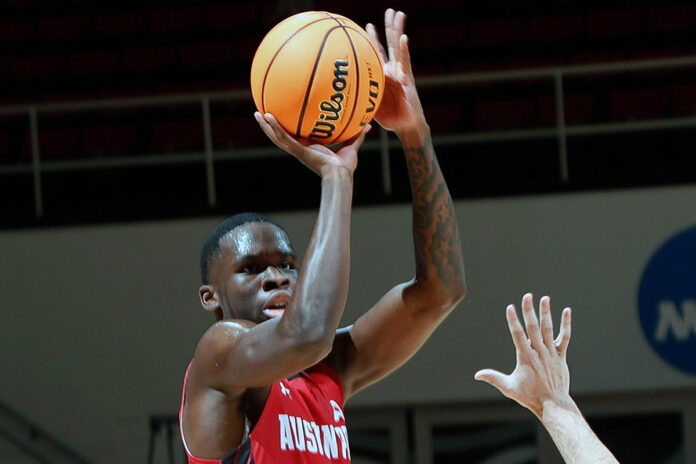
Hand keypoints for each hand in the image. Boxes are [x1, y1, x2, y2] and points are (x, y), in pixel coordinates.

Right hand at [254, 112, 368, 176]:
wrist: (341, 175)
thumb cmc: (345, 166)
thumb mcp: (352, 145)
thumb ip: (358, 135)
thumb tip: (368, 125)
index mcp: (309, 148)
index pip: (295, 137)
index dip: (288, 129)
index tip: (283, 120)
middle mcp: (300, 149)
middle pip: (281, 136)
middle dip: (271, 127)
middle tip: (262, 114)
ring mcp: (298, 150)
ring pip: (277, 137)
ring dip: (266, 126)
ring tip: (257, 113)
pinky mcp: (298, 150)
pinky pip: (284, 137)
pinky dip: (275, 128)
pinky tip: (268, 117)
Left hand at [366, 9, 426, 134]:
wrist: (406, 125)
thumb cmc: (388, 118)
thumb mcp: (368, 105)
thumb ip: (358, 97)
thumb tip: (336, 97)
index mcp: (382, 74)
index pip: (376, 52)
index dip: (372, 38)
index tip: (366, 25)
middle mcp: (393, 69)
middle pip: (389, 43)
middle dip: (389, 27)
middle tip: (389, 10)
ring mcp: (401, 72)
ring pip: (398, 46)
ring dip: (398, 30)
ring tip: (398, 14)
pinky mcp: (408, 78)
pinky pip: (405, 61)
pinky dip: (404, 50)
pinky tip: (404, 38)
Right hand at [475, 293, 572, 419]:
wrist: (553, 404)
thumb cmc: (529, 396)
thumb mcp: (509, 387)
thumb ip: (493, 378)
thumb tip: (477, 375)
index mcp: (525, 357)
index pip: (517, 335)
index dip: (513, 320)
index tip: (510, 307)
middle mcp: (539, 352)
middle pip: (533, 327)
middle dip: (529, 310)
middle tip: (527, 296)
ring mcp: (551, 353)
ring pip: (548, 329)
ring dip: (546, 313)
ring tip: (544, 298)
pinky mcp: (561, 356)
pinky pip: (564, 337)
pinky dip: (566, 324)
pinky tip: (566, 311)